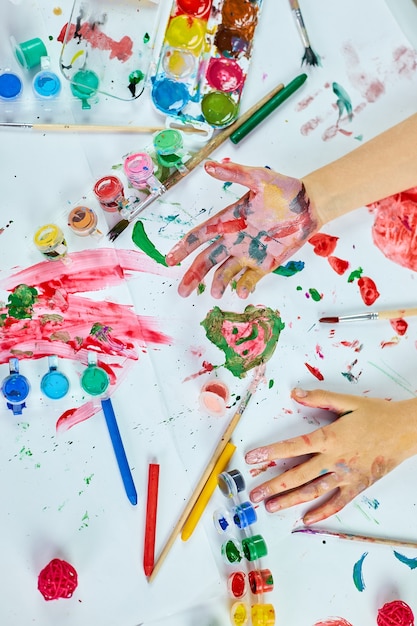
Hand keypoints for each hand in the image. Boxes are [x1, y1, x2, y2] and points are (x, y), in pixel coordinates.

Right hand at [165, 160, 319, 297]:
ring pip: (225, 272)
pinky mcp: (265, 263)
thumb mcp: (259, 178)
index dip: (184, 247)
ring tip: (215, 294)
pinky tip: (240, 292)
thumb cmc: (284, 189)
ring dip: (217, 283)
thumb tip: (208, 166)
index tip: (170, 259)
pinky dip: (243, 286)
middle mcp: (234, 239)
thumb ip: (235, 174)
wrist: (310, 204)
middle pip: (207, 259)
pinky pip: (250, 278)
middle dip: (193, 275)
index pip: (200, 235)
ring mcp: (249, 253)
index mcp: (228, 220)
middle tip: (182, 291)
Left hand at [245, 388, 416, 523]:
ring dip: (291, 501)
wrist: (407, 430)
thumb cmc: (377, 414)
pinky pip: (338, 502)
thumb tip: (294, 393)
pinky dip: (322, 512)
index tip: (253, 458)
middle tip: (254, 494)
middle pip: (298, 475)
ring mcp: (347, 475)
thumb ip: (320, 398)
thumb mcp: (348, 401)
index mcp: (330, 437)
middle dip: (274, 486)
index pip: (293, 447)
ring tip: (271, 507)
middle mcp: (335, 459)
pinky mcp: (358, 485)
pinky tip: (307, 518)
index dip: (271, 453)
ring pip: (314, 492)